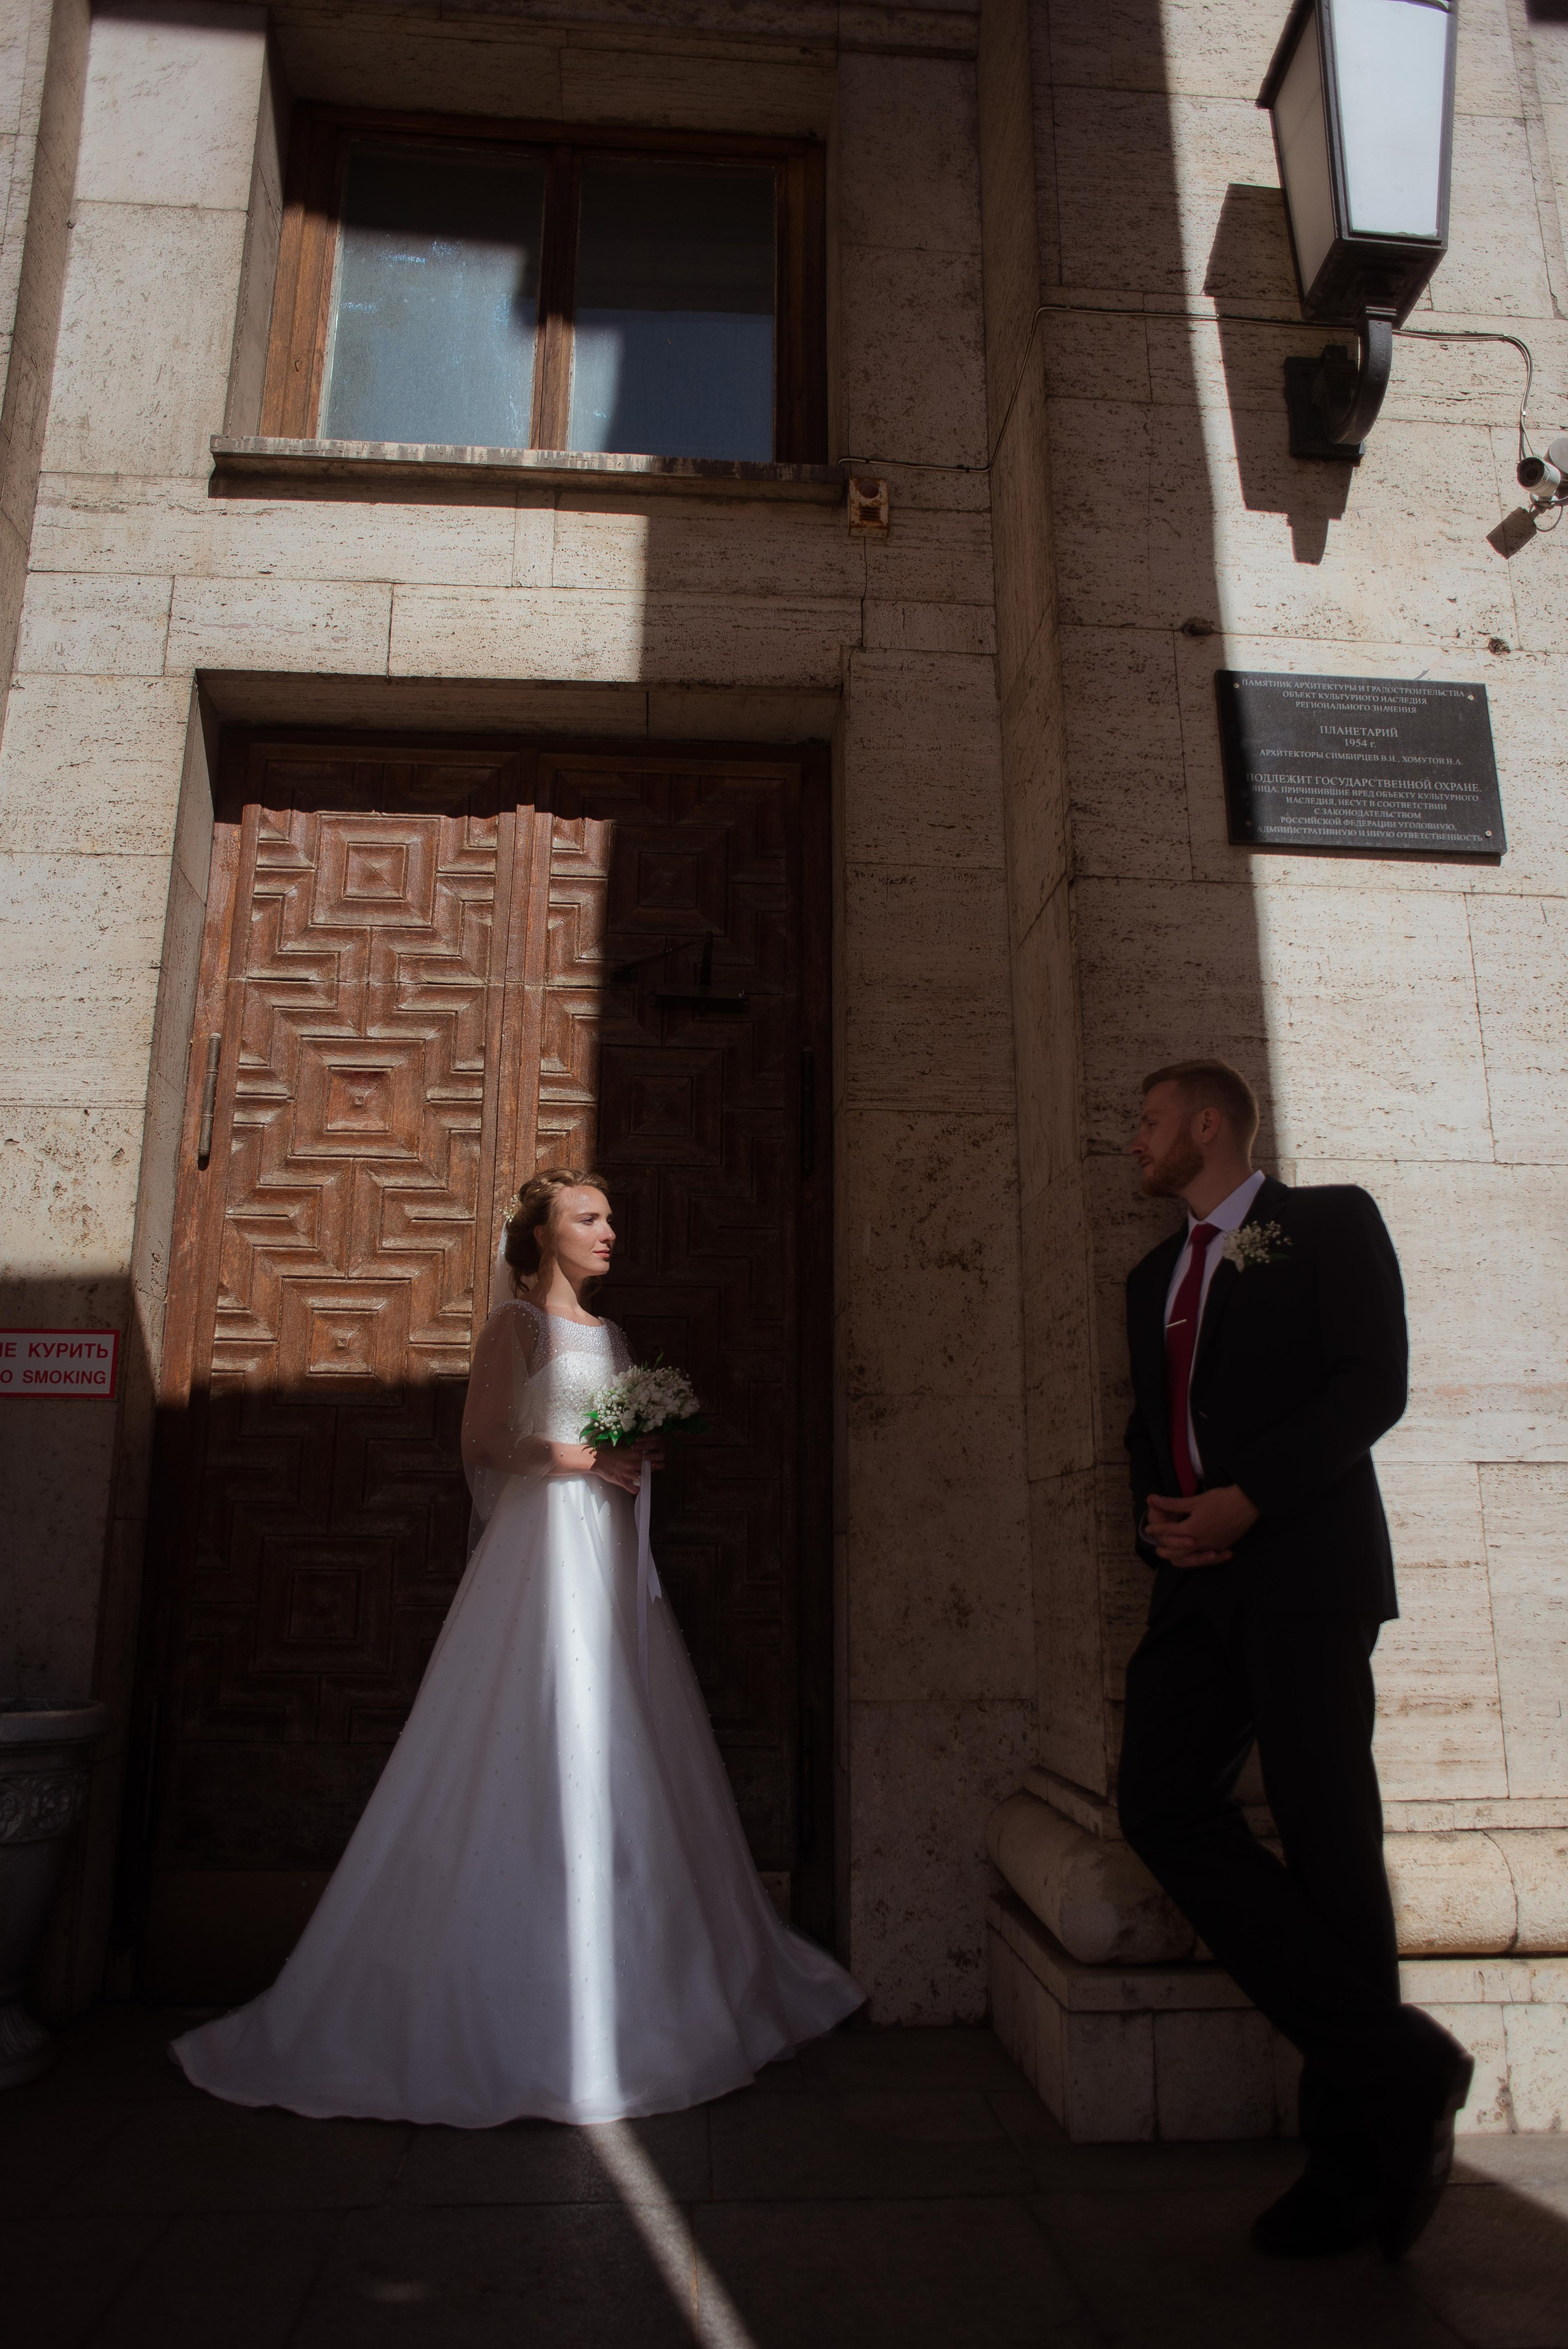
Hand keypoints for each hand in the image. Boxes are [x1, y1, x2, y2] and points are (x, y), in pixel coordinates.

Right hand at [571, 1438, 664, 1494]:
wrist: (597, 1459)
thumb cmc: (609, 1450)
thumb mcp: (623, 1444)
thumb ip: (635, 1444)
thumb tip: (645, 1442)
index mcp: (634, 1451)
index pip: (653, 1451)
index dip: (659, 1452)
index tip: (661, 1454)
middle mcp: (633, 1462)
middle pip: (653, 1464)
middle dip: (659, 1464)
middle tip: (660, 1464)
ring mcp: (628, 1472)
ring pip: (644, 1476)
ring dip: (647, 1476)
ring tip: (648, 1475)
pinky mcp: (622, 1481)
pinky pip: (633, 1488)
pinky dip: (636, 1489)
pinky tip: (636, 1488)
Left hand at [1144, 1485, 1258, 1568]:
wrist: (1247, 1504)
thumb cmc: (1220, 1499)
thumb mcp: (1194, 1500)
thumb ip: (1171, 1503)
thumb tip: (1151, 1499)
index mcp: (1190, 1529)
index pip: (1168, 1532)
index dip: (1157, 1530)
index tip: (1148, 1530)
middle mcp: (1200, 1542)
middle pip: (1176, 1551)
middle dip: (1165, 1549)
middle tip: (1157, 1547)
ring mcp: (1212, 1547)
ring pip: (1191, 1558)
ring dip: (1180, 1556)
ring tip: (1173, 1554)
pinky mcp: (1222, 1547)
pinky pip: (1206, 1557)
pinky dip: (1198, 1558)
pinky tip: (1195, 1555)